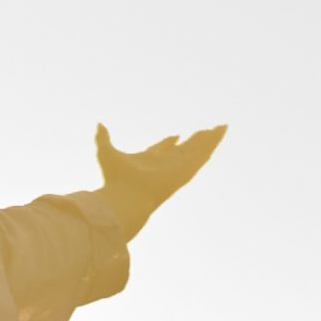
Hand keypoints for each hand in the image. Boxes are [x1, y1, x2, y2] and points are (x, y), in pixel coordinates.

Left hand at [95, 122, 225, 235]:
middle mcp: (166, 164)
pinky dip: (212, 143)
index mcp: (149, 160)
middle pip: (184, 149)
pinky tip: (219, 134)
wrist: (125, 196)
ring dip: (209, 139)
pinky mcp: (186, 169)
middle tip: (206, 130)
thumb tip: (99, 124)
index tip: (176, 135)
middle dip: (195, 140)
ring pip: (197, 150)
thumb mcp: (106, 151)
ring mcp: (178, 167)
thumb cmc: (115, 178)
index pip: (162, 149)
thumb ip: (103, 137)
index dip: (169, 142)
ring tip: (221, 128)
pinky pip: (202, 154)